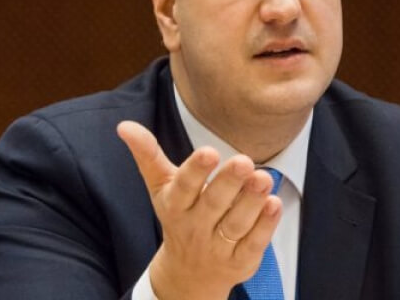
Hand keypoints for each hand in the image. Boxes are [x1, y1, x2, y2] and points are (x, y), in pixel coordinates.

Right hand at [117, 120, 281, 299]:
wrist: (188, 274)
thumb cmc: (180, 217)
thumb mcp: (161, 187)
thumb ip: (148, 155)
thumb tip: (124, 125)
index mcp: (175, 205)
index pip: (184, 187)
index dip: (196, 170)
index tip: (209, 152)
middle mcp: (195, 226)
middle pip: (214, 203)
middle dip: (228, 182)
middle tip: (244, 161)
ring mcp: (218, 246)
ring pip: (236, 223)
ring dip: (251, 201)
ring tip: (264, 178)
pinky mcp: (240, 261)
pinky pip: (254, 243)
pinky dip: (265, 225)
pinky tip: (274, 204)